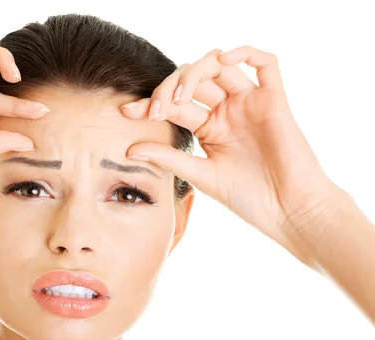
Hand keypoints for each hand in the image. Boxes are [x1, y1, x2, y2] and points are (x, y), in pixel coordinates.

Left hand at [121, 46, 338, 265]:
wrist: (288, 211)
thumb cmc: (248, 198)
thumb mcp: (200, 175)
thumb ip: (168, 157)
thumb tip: (128, 149)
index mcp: (209, 127)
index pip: (175, 104)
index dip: (150, 103)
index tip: (125, 112)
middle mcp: (227, 110)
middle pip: (193, 80)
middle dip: (169, 88)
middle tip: (155, 109)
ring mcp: (250, 103)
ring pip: (220, 66)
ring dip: (195, 72)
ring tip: (180, 97)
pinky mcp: (275, 101)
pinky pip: (266, 63)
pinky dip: (246, 53)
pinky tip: (223, 62)